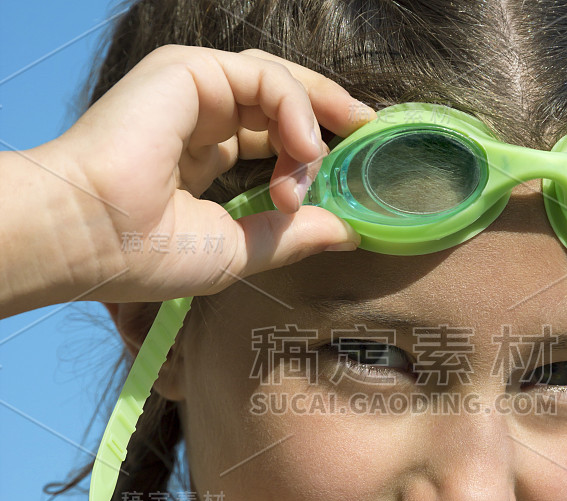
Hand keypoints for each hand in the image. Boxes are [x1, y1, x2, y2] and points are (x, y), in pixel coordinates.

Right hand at [29, 45, 374, 305]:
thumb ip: (292, 235)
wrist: (90, 239)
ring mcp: (194, 92)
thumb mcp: (239, 249)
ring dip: (313, 127)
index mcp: (204, 158)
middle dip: (329, 124)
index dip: (315, 153)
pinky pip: (266, 78)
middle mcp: (201, 120)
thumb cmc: (148, 254)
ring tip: (321, 166)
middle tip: (367, 142)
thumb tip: (349, 233)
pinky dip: (296, 107)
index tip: (352, 174)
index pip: (274, 140)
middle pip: (284, 105)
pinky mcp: (189, 72)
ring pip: (280, 86)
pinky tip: (307, 147)